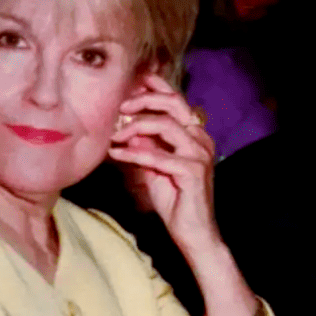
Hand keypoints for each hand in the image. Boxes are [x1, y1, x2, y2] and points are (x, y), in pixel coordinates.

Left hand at [107, 74, 219, 254]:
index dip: (156, 86)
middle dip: (143, 100)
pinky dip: (134, 153)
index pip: (177, 100)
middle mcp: (201, 139)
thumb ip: (147, 145)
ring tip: (114, 135)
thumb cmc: (176, 200)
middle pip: (173, 103)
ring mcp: (199, 154)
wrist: (194, 232)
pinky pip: (157, 156)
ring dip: (135, 126)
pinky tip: (116, 154)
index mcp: (195, 134)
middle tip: (119, 107)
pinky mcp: (192, 171)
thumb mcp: (155, 167)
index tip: (132, 82)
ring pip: (165, 125)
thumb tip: (128, 126)